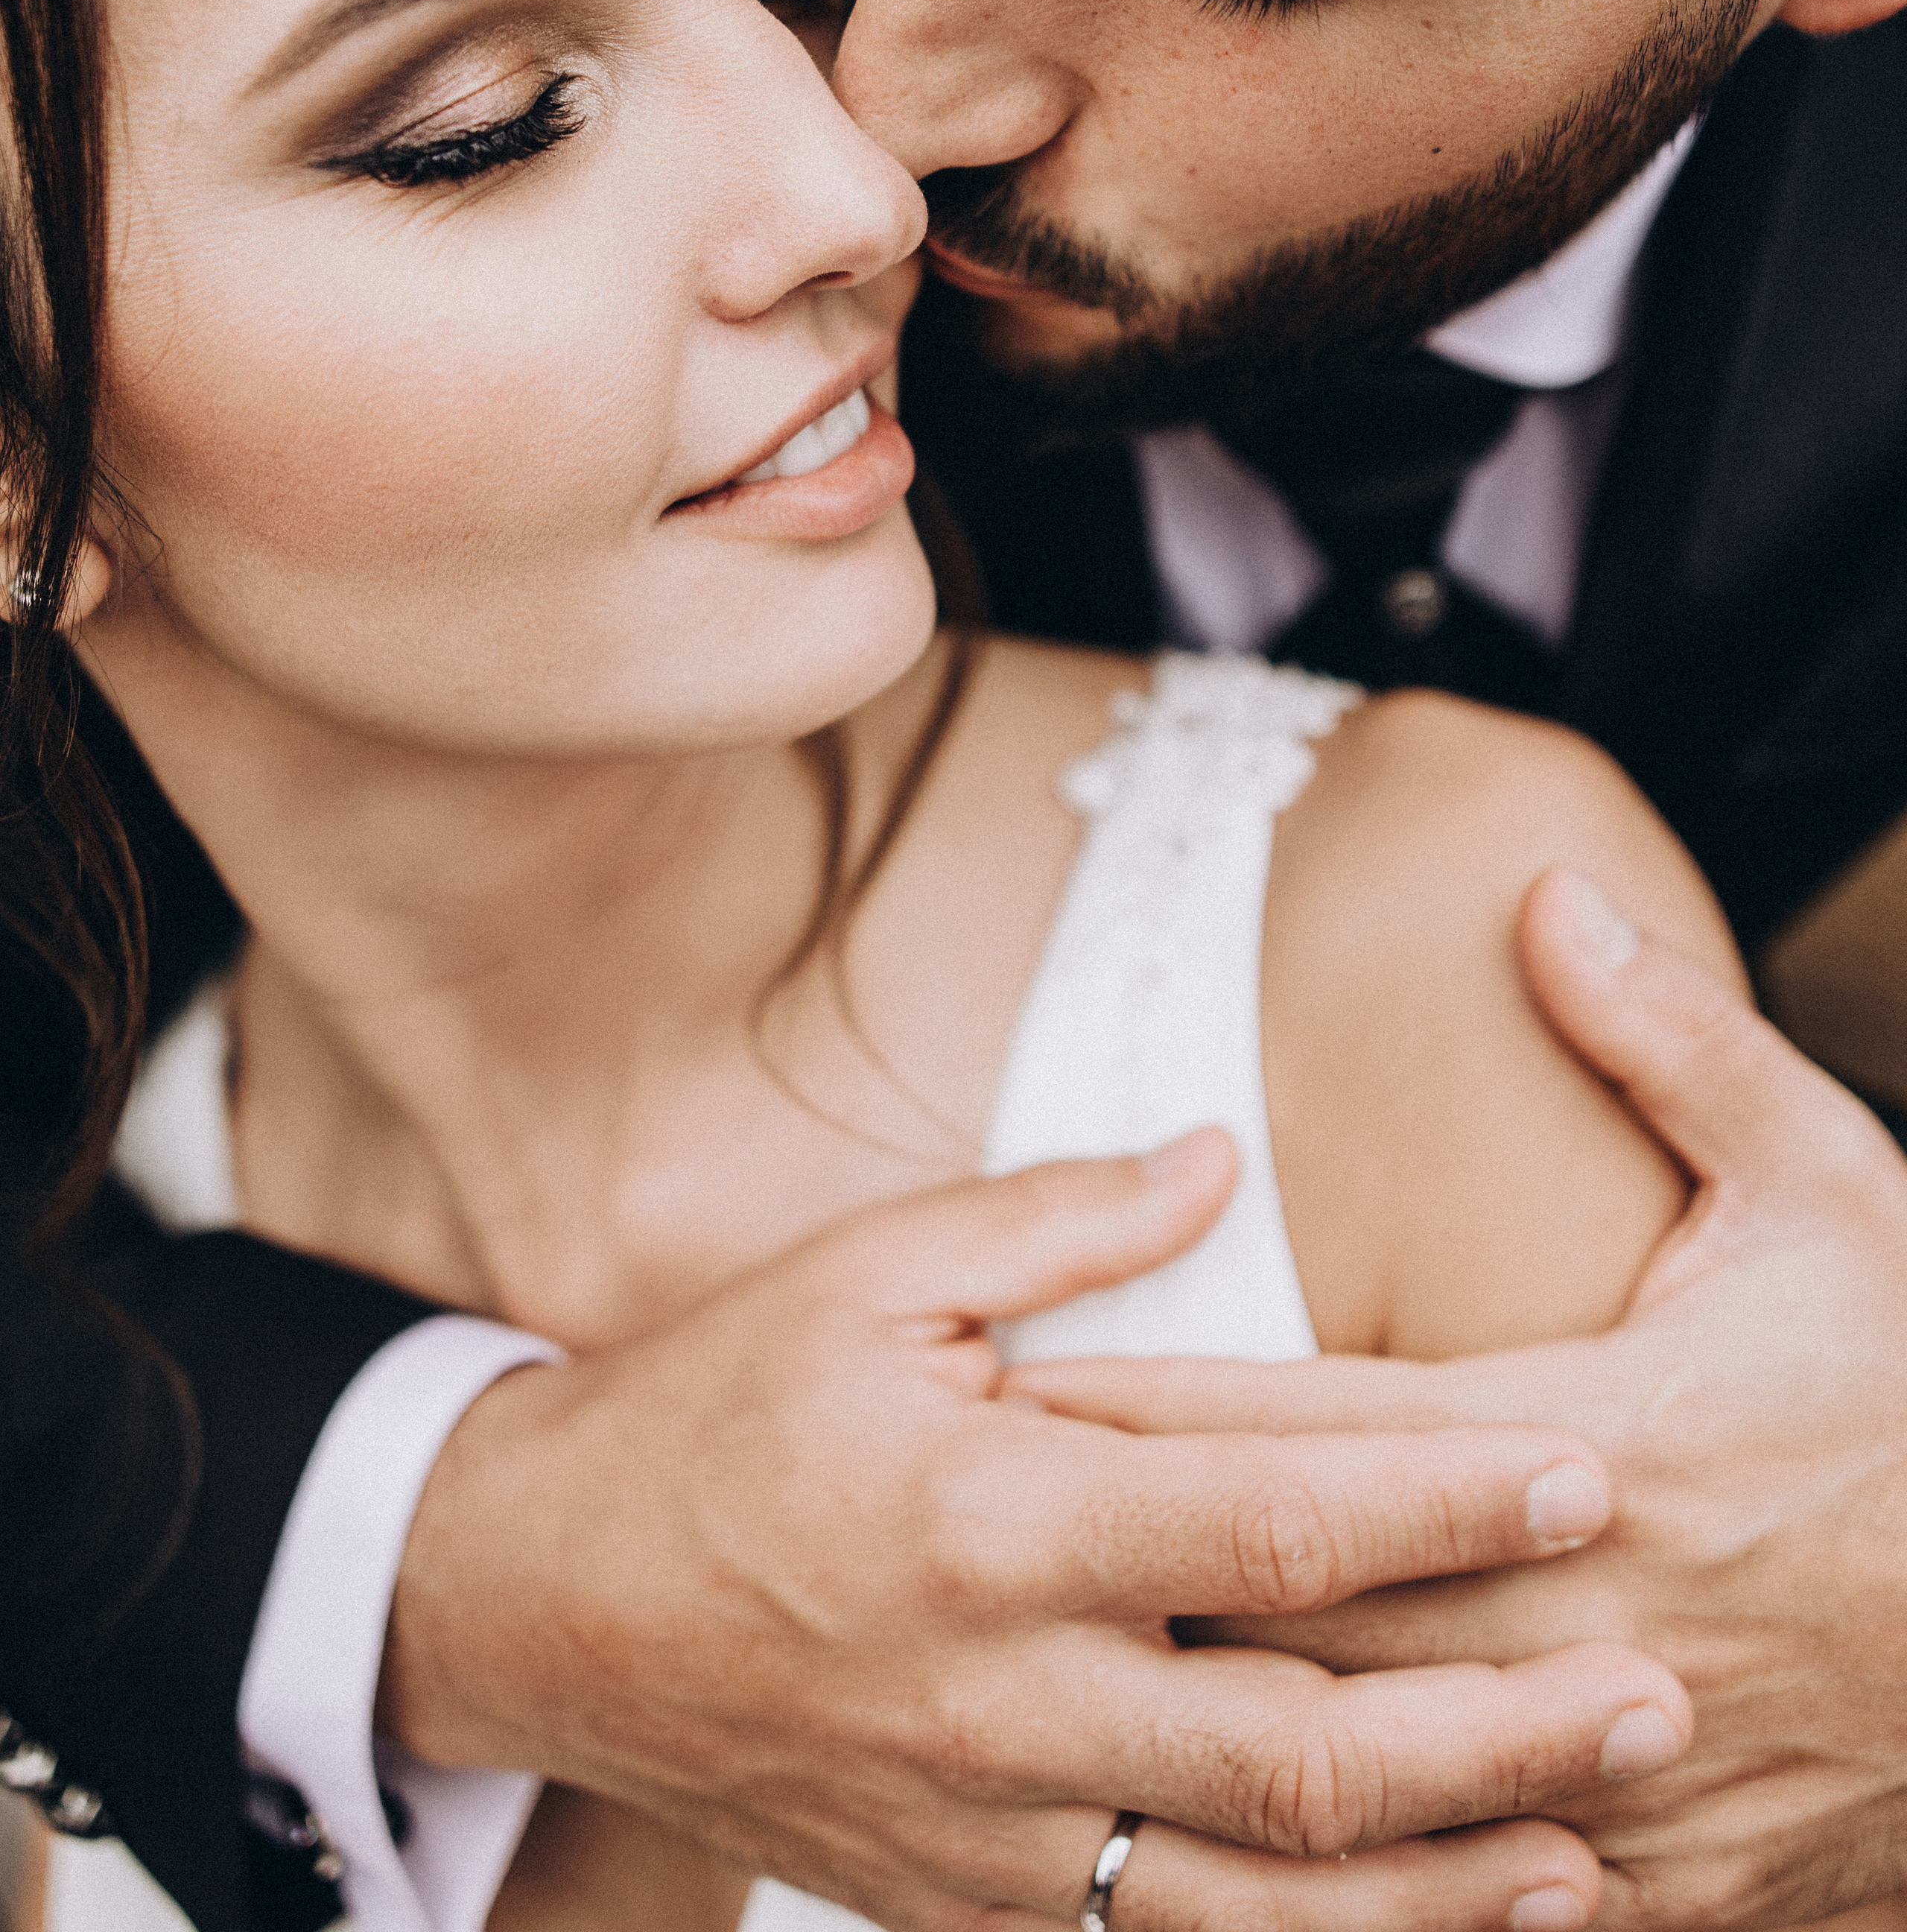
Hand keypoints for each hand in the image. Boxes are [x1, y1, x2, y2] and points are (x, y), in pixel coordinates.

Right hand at [384, 1127, 1688, 1931]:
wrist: (537, 1599)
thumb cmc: (712, 1411)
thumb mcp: (865, 1274)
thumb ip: (1057, 1220)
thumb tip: (1217, 1158)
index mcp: (989, 1517)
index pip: (1265, 1521)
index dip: (1441, 1506)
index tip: (1584, 1476)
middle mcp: (1002, 1695)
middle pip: (1301, 1758)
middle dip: (1501, 1739)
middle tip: (1655, 1696)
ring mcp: (980, 1827)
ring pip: (1253, 1909)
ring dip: (1436, 1900)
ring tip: (1589, 1867)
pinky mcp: (954, 1905)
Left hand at [1014, 873, 1906, 1930]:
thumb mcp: (1828, 1184)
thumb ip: (1673, 1042)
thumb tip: (1548, 895)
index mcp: (1598, 1437)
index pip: (1310, 1427)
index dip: (1151, 1411)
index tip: (1010, 1389)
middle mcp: (1580, 1609)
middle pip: (1295, 1602)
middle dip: (1124, 1570)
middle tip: (961, 1540)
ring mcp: (1616, 1762)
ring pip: (1352, 1770)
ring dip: (1199, 1733)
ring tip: (1038, 1689)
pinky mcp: (1668, 1872)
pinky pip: (1462, 1899)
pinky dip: (1340, 1881)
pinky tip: (1226, 1856)